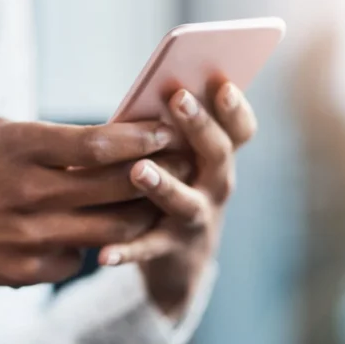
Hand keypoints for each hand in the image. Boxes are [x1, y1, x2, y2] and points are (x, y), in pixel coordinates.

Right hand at [0, 117, 185, 335]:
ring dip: (142, 213)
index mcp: (18, 147)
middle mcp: (29, 192)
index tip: (168, 131)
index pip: (98, 142)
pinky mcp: (27, 271)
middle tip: (185, 162)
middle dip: (159, 171)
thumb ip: (45, 136)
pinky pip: (81, 259)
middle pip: (117, 185)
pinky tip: (100, 232)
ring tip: (160, 199)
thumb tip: (103, 137)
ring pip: (113, 229)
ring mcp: (30, 236)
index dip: (141, 136)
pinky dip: (96, 246)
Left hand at [98, 83, 256, 318]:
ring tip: (139, 170)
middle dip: (200, 126)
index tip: (223, 84)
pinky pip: (148, 248)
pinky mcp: (169, 248)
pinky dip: (127, 251)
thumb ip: (169, 128)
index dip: (235, 108)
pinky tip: (104, 254)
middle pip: (217, 155)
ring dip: (163, 185)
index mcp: (218, 156)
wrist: (181, 259)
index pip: (240, 130)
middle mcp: (216, 185)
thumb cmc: (172, 184)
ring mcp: (196, 218)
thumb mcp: (180, 155)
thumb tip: (147, 88)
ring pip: (186, 201)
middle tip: (180, 99)